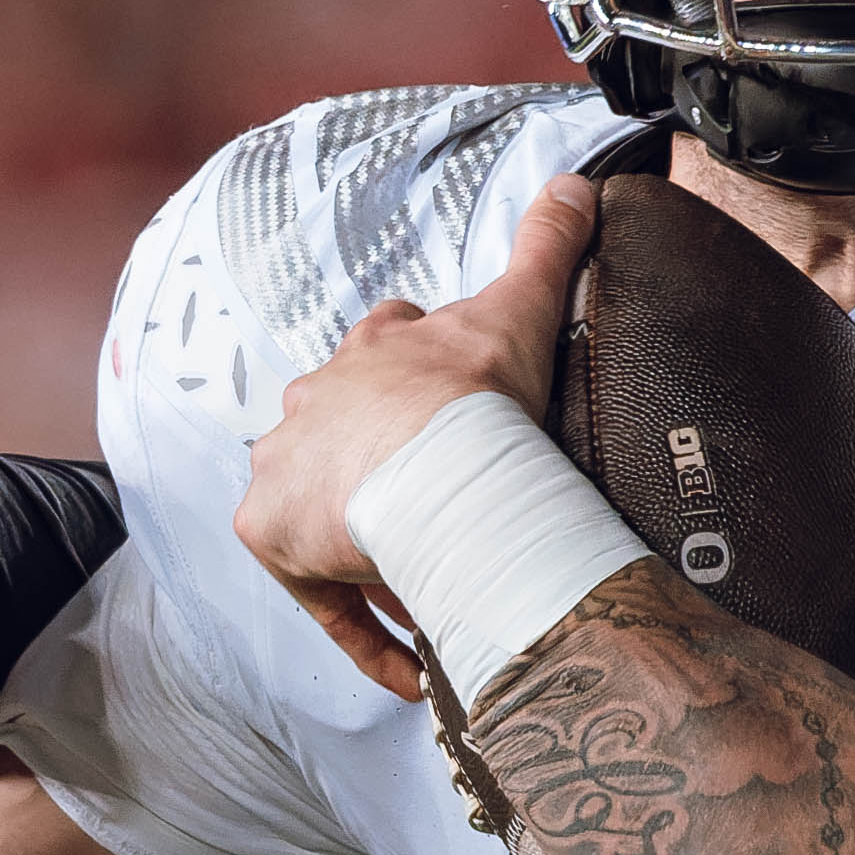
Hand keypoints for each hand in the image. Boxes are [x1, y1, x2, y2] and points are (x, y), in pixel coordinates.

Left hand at [236, 174, 595, 696]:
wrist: (431, 456)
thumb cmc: (474, 390)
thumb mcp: (520, 305)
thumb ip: (548, 243)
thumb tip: (581, 181)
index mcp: (370, 353)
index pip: (384, 357)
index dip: (421, 390)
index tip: (456, 419)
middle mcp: (313, 405)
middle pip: (345, 441)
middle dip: (385, 476)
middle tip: (444, 518)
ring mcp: (285, 470)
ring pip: (326, 515)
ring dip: (369, 548)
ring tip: (433, 590)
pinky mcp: (272, 534)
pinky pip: (319, 593)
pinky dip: (364, 630)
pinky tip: (414, 673)